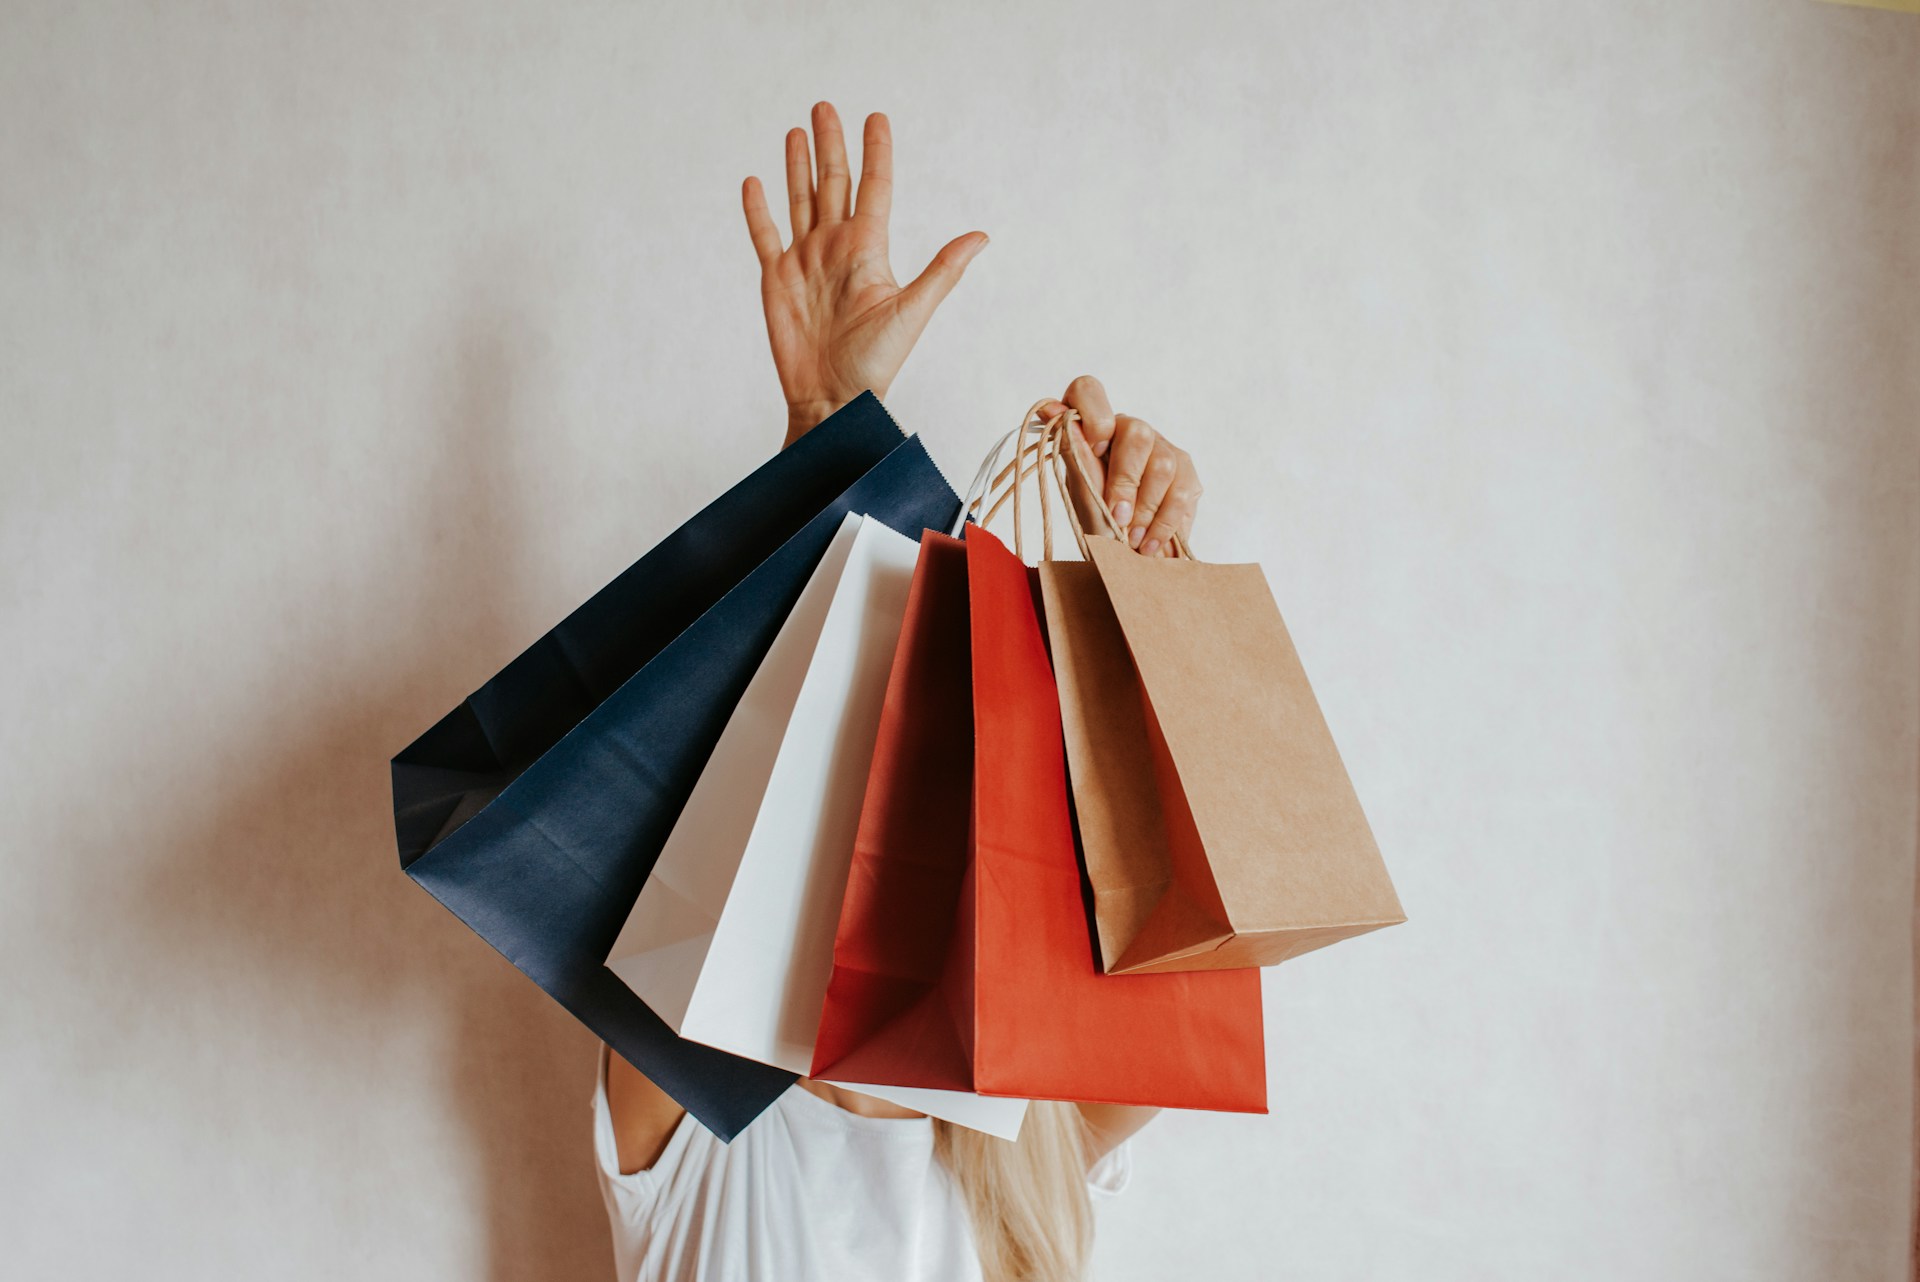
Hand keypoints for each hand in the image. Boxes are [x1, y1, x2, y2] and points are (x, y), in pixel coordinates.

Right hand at [743, 102, 989, 446]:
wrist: (833, 398)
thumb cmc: (876, 363)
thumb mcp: (912, 311)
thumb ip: (943, 270)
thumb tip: (982, 237)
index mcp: (868, 250)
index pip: (873, 187)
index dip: (875, 152)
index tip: (876, 117)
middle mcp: (835, 248)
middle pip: (832, 183)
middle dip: (829, 145)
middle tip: (825, 107)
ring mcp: (804, 262)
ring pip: (799, 201)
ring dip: (798, 167)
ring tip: (798, 131)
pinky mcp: (776, 279)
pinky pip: (765, 236)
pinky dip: (757, 210)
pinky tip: (755, 181)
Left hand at [1041, 376, 1202, 557]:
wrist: (1126, 559)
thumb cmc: (1098, 521)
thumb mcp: (1080, 492)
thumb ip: (1072, 452)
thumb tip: (1048, 409)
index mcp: (1094, 426)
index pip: (1089, 390)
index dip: (1093, 416)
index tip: (1094, 451)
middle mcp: (1128, 428)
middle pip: (1137, 433)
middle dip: (1125, 481)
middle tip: (1117, 517)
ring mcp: (1162, 447)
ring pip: (1163, 464)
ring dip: (1145, 509)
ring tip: (1132, 539)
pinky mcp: (1187, 472)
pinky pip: (1182, 491)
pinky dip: (1164, 523)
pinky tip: (1149, 543)